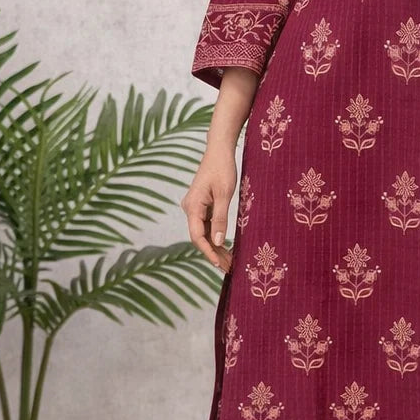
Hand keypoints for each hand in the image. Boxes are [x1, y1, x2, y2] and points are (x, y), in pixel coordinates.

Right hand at [181, 148, 237, 272]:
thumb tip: (217, 242)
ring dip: (215, 247)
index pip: (197, 236)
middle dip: (214, 253)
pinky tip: (225, 246)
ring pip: (204, 233)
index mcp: (192, 207)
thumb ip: (220, 219)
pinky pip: (207, 225)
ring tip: (229, 261)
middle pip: (200, 237)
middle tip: (229, 268)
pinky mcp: (201, 205)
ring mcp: (195, 208)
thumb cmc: (222, 169)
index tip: (218, 265)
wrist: (219, 151)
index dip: (208, 252)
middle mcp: (190, 209)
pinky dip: (215, 236)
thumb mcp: (225, 194)